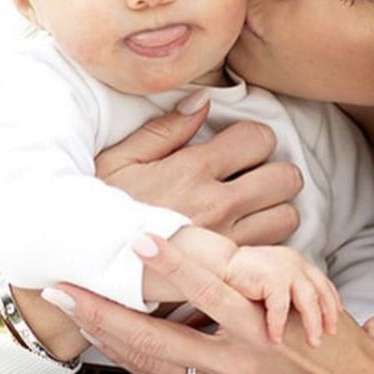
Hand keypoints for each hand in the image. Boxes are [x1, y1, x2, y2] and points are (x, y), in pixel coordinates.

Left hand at [51, 237, 373, 373]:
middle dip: (104, 314)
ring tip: (72, 312)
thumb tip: (210, 256)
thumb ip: (257, 280)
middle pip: (156, 339)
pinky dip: (135, 359)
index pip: (208, 289)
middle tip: (61, 290)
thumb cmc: (335, 341)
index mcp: (263, 330)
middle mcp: (237, 365)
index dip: (170, 262)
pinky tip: (110, 342)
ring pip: (151, 364)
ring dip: (109, 339)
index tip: (136, 236)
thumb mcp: (305, 297)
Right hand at [95, 101, 302, 246]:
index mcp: (192, 169)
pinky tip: (245, 235)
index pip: (259, 138)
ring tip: (251, 206)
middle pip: (285, 177)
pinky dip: (268, 240)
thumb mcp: (120, 159)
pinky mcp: (227, 272)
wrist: (85, 263)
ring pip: (288, 215)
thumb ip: (165, 129)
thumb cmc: (98, 207)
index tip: (238, 147)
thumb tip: (202, 101)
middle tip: (252, 176)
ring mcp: (226, 241)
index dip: (253, 138)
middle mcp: (216, 204)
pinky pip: (273, 250)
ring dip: (274, 207)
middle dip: (273, 170)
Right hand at [224, 246, 342, 346]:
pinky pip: (281, 306)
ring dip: (312, 324)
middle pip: (321, 293)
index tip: (336, 320)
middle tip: (329, 335)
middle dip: (327, 316)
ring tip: (312, 343)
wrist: (214, 265)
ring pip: (308, 301)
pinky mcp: (271, 277)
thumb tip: (301, 320)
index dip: (332, 302)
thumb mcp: (271, 284)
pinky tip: (276, 339)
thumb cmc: (240, 279)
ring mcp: (285, 268)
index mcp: (297, 263)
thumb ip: (287, 294)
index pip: (323, 283)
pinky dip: (279, 324)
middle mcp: (295, 263)